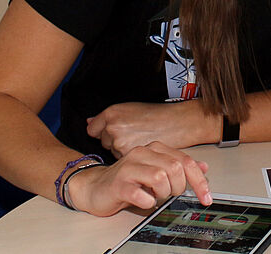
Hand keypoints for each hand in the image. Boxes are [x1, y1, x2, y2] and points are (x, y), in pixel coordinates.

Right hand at [66, 141, 210, 215]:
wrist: (95, 187)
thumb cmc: (127, 180)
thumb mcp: (157, 170)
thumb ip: (179, 167)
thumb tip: (204, 167)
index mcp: (155, 149)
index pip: (186, 161)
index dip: (199, 181)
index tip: (206, 197)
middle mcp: (142, 153)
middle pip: (175, 168)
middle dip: (178, 187)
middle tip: (170, 194)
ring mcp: (129, 167)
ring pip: (160, 178)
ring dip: (163, 194)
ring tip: (156, 196)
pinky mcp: (119, 184)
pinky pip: (141, 194)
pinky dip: (148, 201)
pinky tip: (145, 200)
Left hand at [87, 101, 215, 157]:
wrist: (180, 122)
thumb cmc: (159, 115)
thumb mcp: (132, 109)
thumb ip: (110, 117)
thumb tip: (89, 121)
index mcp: (112, 112)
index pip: (93, 129)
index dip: (104, 132)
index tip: (115, 133)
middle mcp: (112, 126)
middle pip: (104, 141)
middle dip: (116, 141)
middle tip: (136, 135)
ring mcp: (119, 141)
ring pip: (114, 152)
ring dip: (125, 151)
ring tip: (143, 141)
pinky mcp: (128, 154)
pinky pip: (124, 160)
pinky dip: (133, 158)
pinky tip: (145, 149)